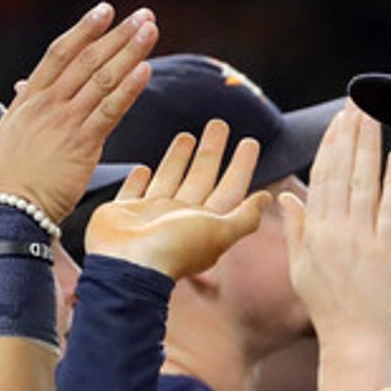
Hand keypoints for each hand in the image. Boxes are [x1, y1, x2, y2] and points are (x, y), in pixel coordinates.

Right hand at [0, 3, 158, 221]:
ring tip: (150, 31)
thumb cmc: (14, 174)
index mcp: (30, 97)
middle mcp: (47, 103)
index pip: (60, 53)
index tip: (104, 11)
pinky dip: (129, 88)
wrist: (13, 208)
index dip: (84, 29)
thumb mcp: (12, 131)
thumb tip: (26, 85)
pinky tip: (145, 70)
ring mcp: (65, 122)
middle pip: (87, 59)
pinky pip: (110, 110)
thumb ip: (25, 104)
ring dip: (129, 52)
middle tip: (142, 15)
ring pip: (102, 79)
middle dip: (117, 34)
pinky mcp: (83, 144)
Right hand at [86, 119, 269, 278]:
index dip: (241, 166)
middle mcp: (180, 218)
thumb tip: (267, 198)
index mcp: (205, 222)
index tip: (250, 142)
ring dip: (179, 158)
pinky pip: (134, 191)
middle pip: (201, 177)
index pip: (230, 188)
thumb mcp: (218, 232)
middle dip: (212, 151)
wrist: (128, 266)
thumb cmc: (174, 250)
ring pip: (170, 178)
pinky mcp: (123, 213)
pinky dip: (138, 180)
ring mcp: (151, 215)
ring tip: (188, 134)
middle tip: (219, 124)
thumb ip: (244, 217)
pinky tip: (143, 167)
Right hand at [281, 103, 390, 345]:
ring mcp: (364, 238)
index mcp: (315, 232)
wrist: (354, 337)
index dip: (330, 144)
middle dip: (350, 133)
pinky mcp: (387, 249)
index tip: (338, 120)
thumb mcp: (299, 267)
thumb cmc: (325, 304)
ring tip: (372, 117)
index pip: (323, 177)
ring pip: (365, 182)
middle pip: (344, 171)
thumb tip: (284, 196)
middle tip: (357, 103)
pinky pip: (390, 207)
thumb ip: (294, 229)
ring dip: (369, 146)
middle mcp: (338, 230)